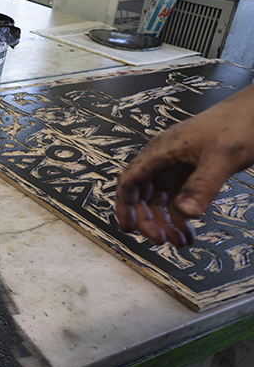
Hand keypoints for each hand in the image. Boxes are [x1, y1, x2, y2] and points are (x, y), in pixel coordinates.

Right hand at [114, 85, 253, 245]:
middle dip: (148, 219)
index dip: (125, 205)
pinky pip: (179, 198)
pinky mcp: (192, 172)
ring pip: (161, 200)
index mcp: (162, 151)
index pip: (131, 180)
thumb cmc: (240, 123)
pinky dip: (181, 217)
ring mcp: (178, 166)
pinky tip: (189, 232)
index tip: (129, 228)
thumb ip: (203, 185)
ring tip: (179, 242)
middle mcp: (164, 159)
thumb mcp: (222, 156)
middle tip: (161, 241)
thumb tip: (186, 213)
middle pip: (143, 194)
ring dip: (166, 222)